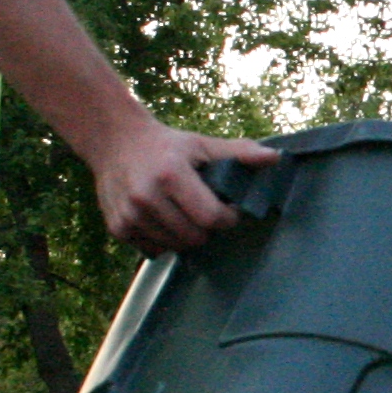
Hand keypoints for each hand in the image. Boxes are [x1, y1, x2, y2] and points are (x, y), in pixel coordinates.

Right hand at [89, 118, 279, 251]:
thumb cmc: (167, 146)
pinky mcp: (117, 227)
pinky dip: (163, 241)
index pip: (210, 217)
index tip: (228, 209)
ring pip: (174, 247)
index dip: (227, 218)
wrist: (116, 142)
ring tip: (182, 213)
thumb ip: (239, 153)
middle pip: (194, 237)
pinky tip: (161, 219)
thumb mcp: (202, 145)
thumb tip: (275, 157)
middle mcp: (146, 196)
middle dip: (207, 229)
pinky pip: (153, 250)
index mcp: (171, 174)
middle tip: (205, 212)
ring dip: (185, 236)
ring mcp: (129, 214)